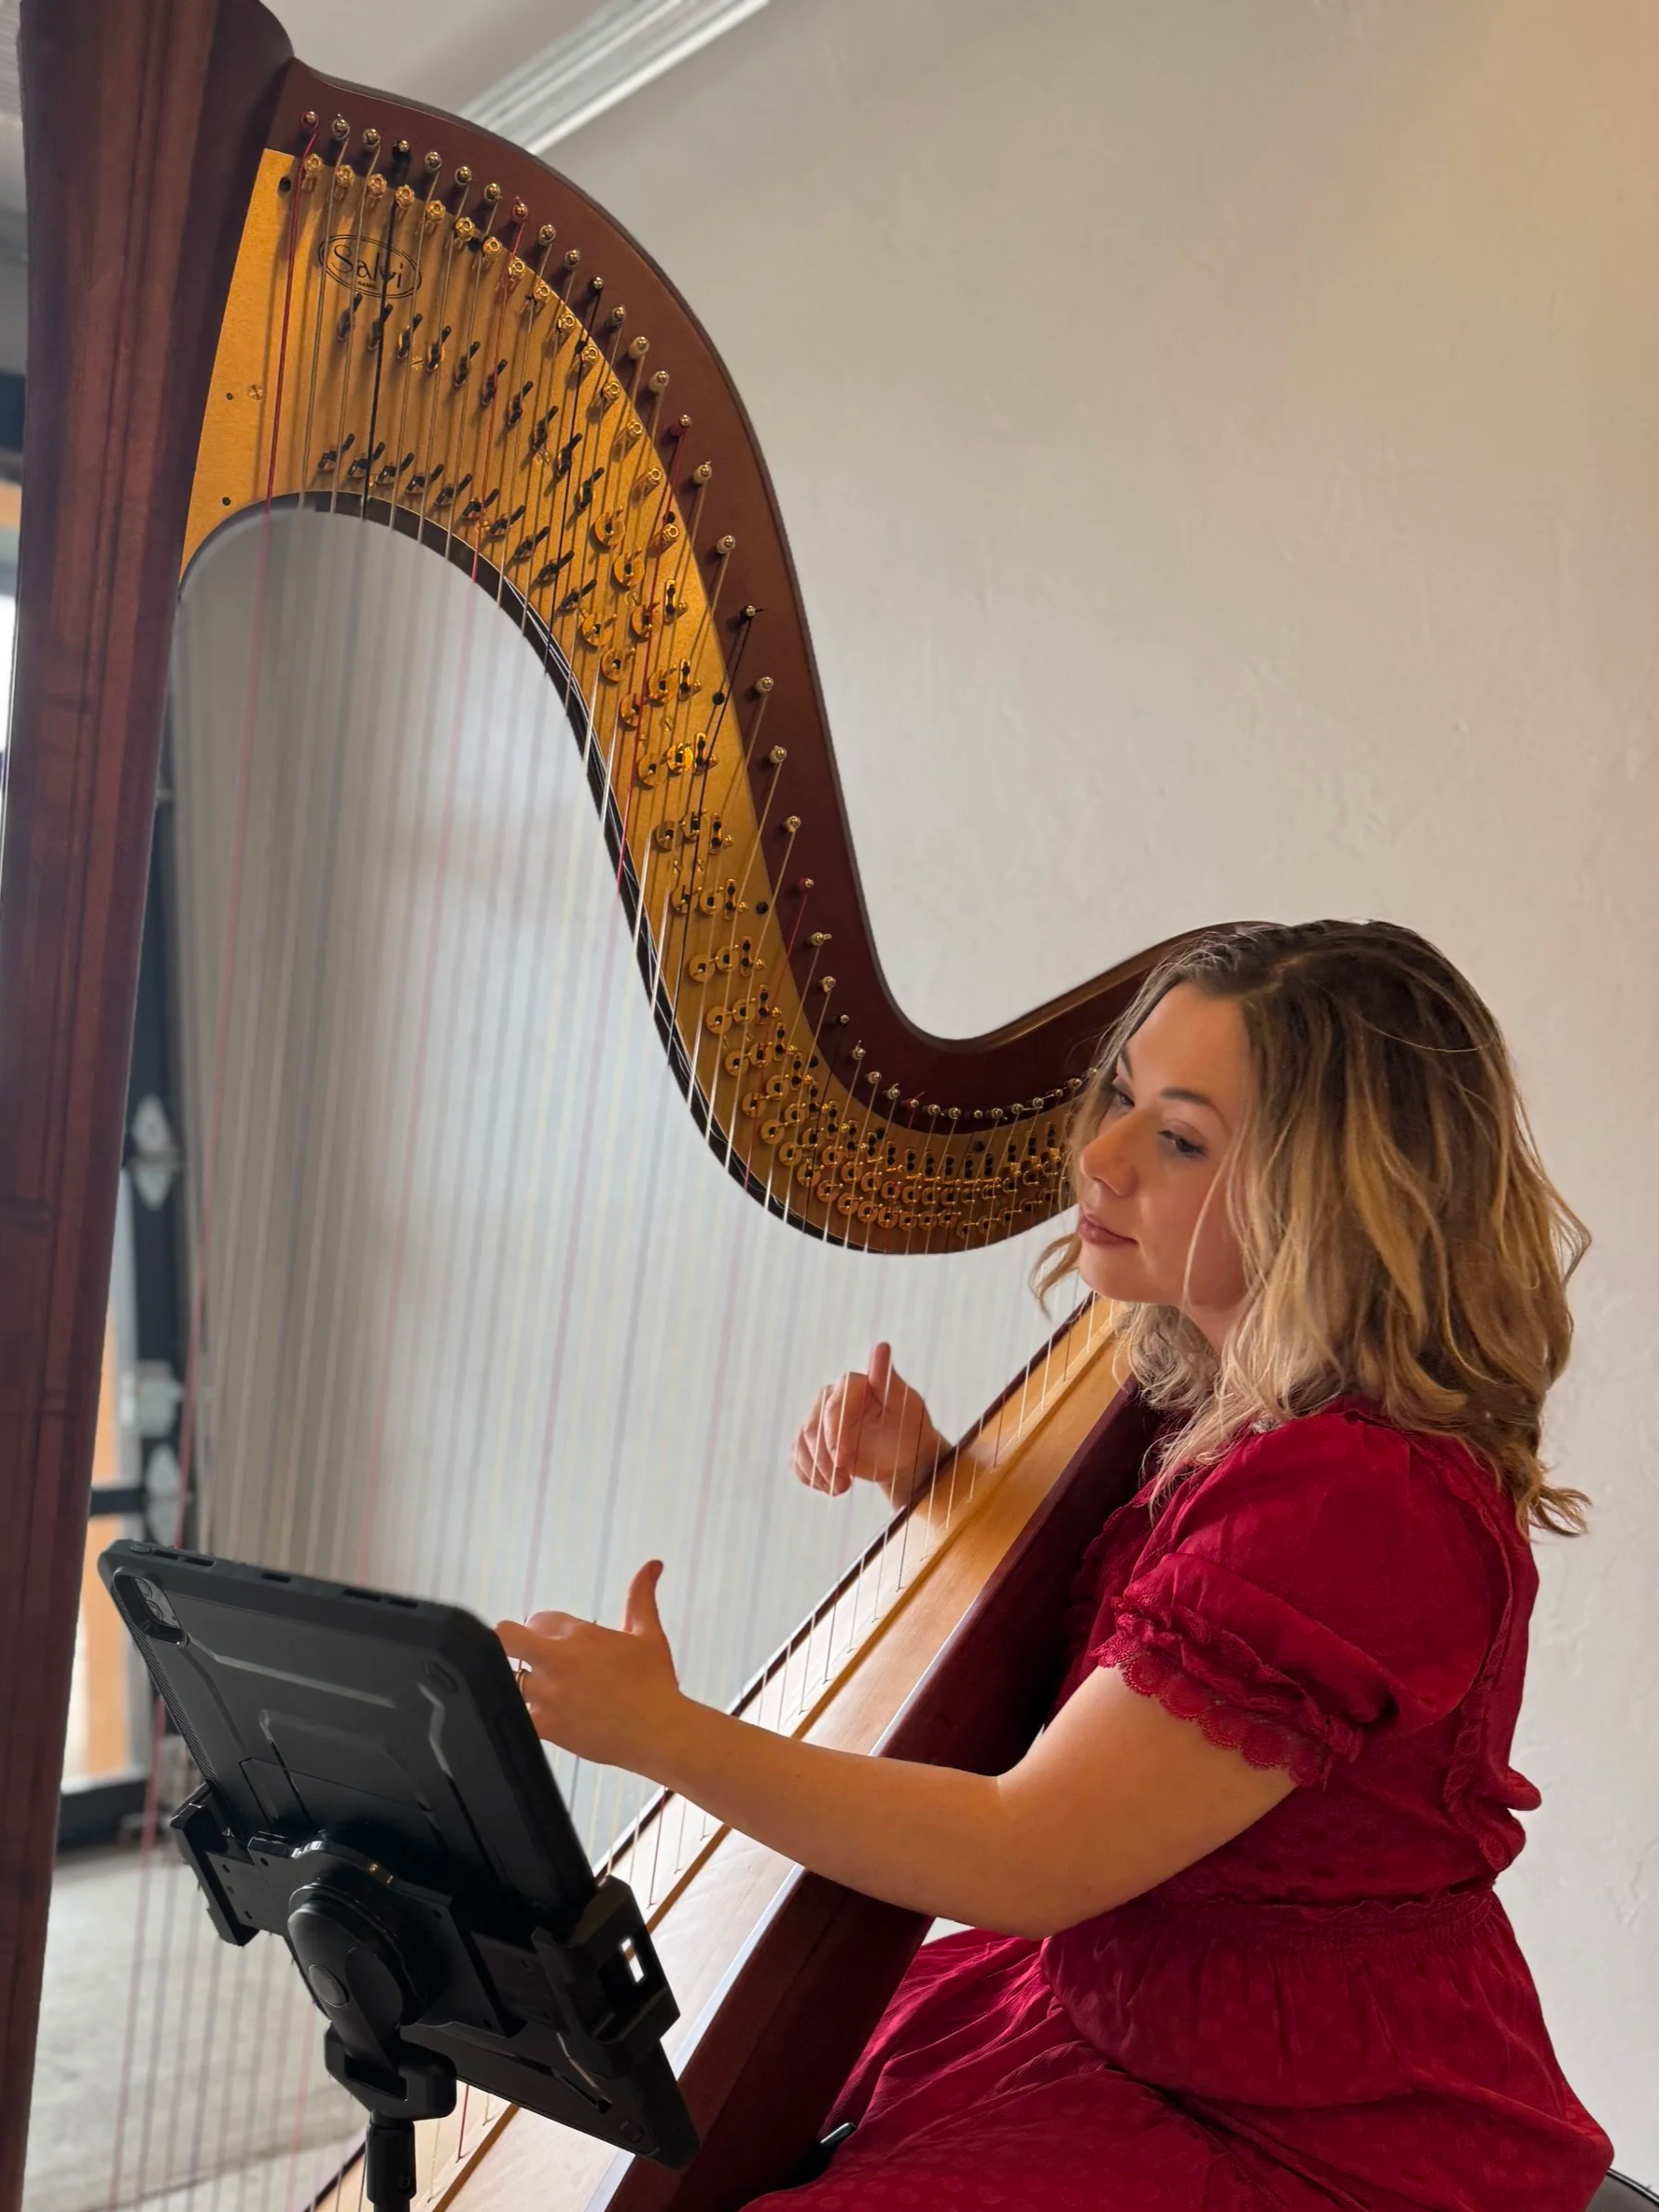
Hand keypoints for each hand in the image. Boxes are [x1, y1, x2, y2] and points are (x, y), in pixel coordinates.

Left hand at [497, 1561, 684, 1773]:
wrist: (659, 1731)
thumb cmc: (656, 1683)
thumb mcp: (648, 1633)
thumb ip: (641, 1597)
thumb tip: (652, 1565)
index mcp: (579, 1634)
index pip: (538, 1619)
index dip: (544, 1629)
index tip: (554, 1642)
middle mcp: (557, 1660)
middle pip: (506, 1638)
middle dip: (510, 1642)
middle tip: (523, 1655)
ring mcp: (548, 1694)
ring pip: (507, 1679)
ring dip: (518, 1682)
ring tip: (539, 1690)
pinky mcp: (546, 1726)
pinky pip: (514, 1716)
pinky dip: (520, 1715)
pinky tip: (537, 1715)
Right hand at [791, 1341, 947, 1506]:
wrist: (904, 1455)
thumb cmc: (908, 1427)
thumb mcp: (905, 1405)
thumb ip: (888, 1379)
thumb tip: (882, 1346)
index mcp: (853, 1384)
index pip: (834, 1403)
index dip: (835, 1431)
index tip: (843, 1459)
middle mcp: (831, 1397)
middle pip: (812, 1426)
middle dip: (825, 1459)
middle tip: (843, 1485)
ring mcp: (819, 1420)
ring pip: (802, 1442)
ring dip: (817, 1471)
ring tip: (840, 1489)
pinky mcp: (812, 1441)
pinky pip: (796, 1456)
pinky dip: (808, 1475)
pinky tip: (827, 1487)